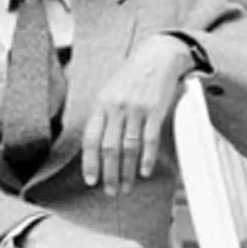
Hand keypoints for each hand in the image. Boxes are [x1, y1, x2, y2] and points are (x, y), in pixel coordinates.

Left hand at [82, 34, 192, 194]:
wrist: (156, 56)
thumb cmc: (131, 77)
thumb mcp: (109, 92)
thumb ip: (102, 116)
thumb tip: (94, 146)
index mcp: (101, 104)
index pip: (90, 139)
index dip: (89, 162)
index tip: (91, 180)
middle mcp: (116, 107)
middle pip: (109, 148)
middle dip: (109, 174)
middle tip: (110, 191)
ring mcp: (136, 108)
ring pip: (128, 148)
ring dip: (127, 172)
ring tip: (126, 186)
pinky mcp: (155, 109)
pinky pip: (149, 139)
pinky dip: (146, 159)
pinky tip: (143, 172)